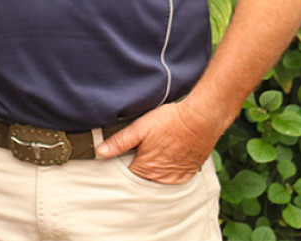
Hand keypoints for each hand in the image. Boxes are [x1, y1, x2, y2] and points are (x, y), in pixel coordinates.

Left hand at [95, 99, 225, 183]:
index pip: (127, 174)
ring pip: (158, 180)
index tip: (124, 153)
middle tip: (140, 151)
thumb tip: (100, 151)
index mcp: (146, 168)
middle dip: (138, 167)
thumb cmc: (169, 121)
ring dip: (153, 171)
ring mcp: (176, 177)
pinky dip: (168, 172)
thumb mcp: (139, 128)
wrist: (200, 120)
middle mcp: (161, 178)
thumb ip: (119, 142)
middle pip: (142, 178)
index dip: (123, 163)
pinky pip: (173, 179)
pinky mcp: (188, 173)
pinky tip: (166, 158)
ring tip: (154, 152)